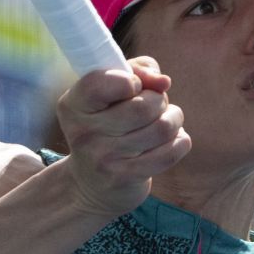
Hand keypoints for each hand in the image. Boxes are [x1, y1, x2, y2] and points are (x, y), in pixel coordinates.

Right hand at [56, 56, 189, 218]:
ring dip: (174, 118)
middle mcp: (84, 133)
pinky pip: (171, 151)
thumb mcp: (111, 91)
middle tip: (155, 104)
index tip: (134, 85)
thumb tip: (163, 82)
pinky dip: (180, 140)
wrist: (93, 183)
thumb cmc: (108, 124)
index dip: (129, 79)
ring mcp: (104, 159)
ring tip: (166, 120)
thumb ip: (137, 70)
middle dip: (159, 100)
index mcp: (73, 105)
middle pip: (143, 106)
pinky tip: (171, 139)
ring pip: (162, 127)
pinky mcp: (125, 178)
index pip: (98, 83)